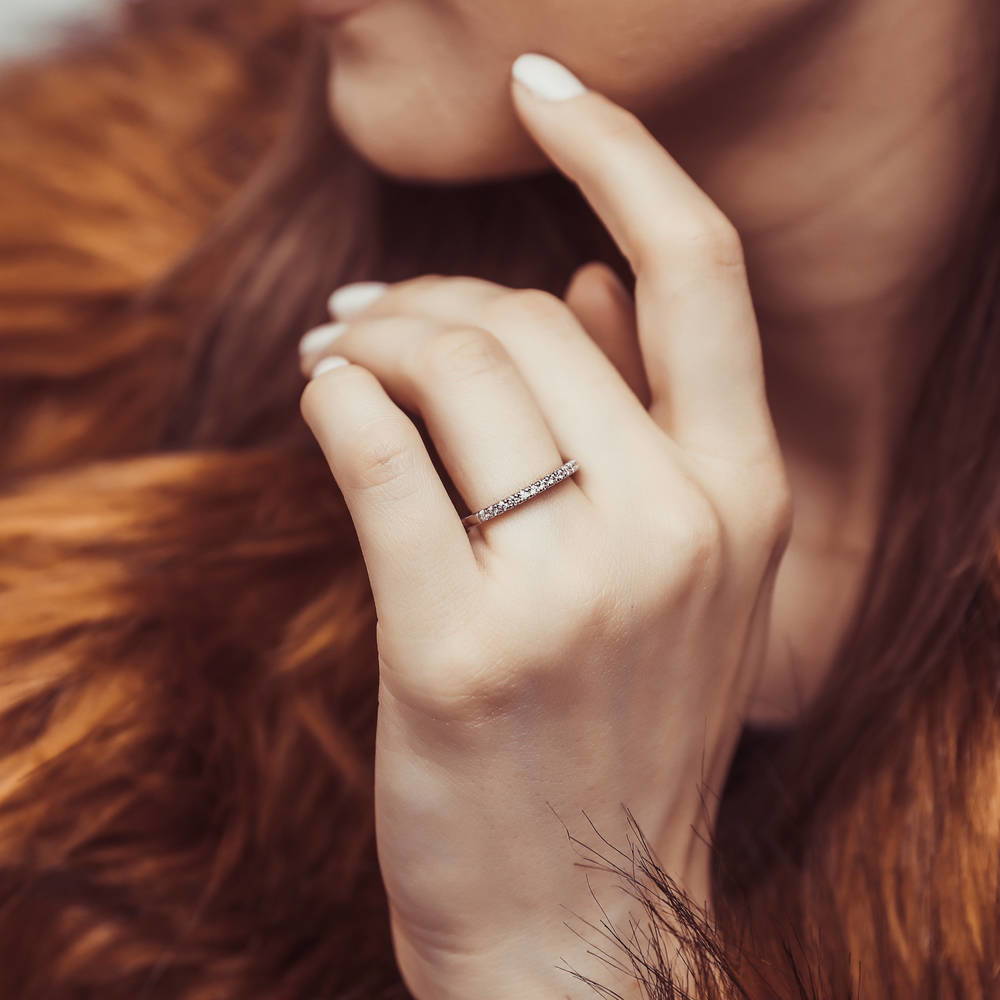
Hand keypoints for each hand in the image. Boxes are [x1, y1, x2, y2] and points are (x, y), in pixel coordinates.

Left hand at [298, 53, 791, 999]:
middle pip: (527, 320)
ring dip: (372, 339)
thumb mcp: (679, 575)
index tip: (545, 87)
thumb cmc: (619, 733)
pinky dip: (334, 397)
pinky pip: (374, 451)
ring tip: (337, 353)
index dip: (620, 152)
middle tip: (366, 315)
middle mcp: (676, 529)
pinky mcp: (459, 647)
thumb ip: (646, 416)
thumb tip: (588, 280)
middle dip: (431, 297)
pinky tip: (320, 395)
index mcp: (744, 501)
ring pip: (446, 370)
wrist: (585, 916)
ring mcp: (571, 592)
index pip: (698, 272)